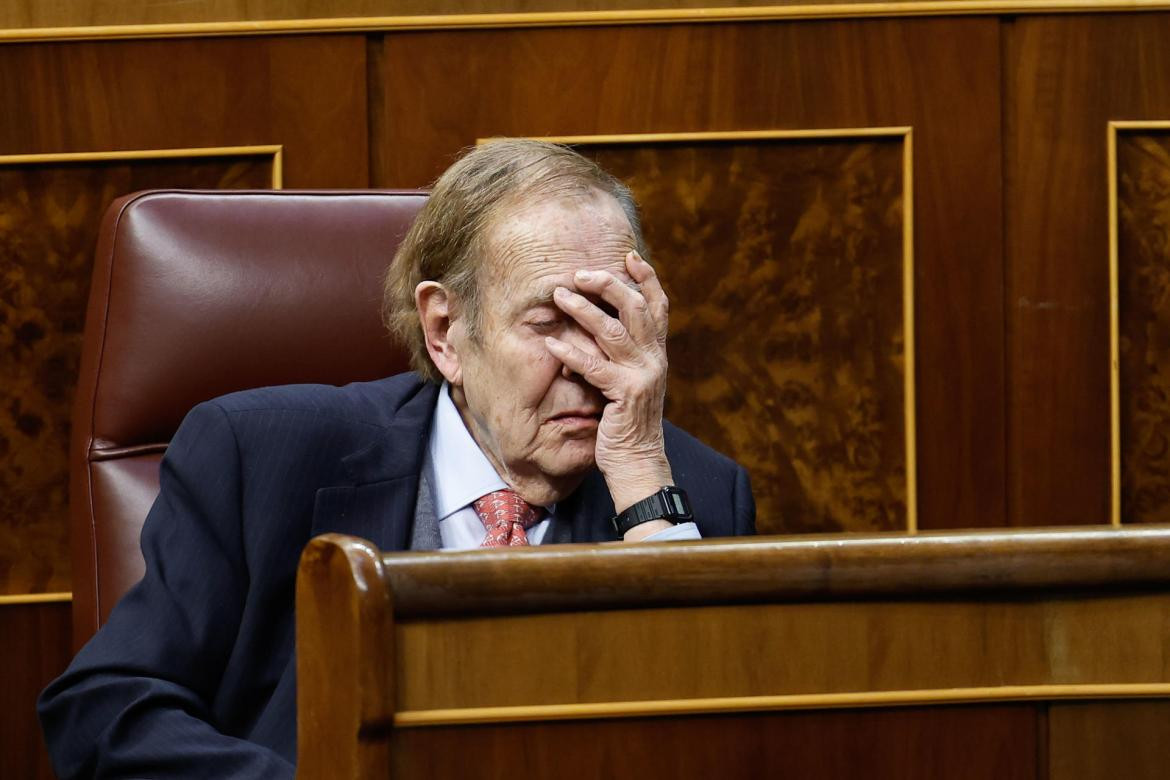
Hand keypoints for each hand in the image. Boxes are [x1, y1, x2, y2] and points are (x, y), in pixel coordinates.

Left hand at [544, 251, 674, 529]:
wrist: (639, 463)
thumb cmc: (628, 424)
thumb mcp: (631, 383)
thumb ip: (624, 356)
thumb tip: (599, 328)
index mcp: (658, 354)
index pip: (659, 306)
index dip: (647, 278)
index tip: (631, 255)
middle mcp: (654, 360)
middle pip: (636, 308)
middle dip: (608, 284)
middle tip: (580, 272)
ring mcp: (642, 376)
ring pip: (613, 330)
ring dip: (584, 309)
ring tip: (559, 295)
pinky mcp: (624, 394)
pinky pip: (594, 366)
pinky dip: (572, 352)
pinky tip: (552, 343)